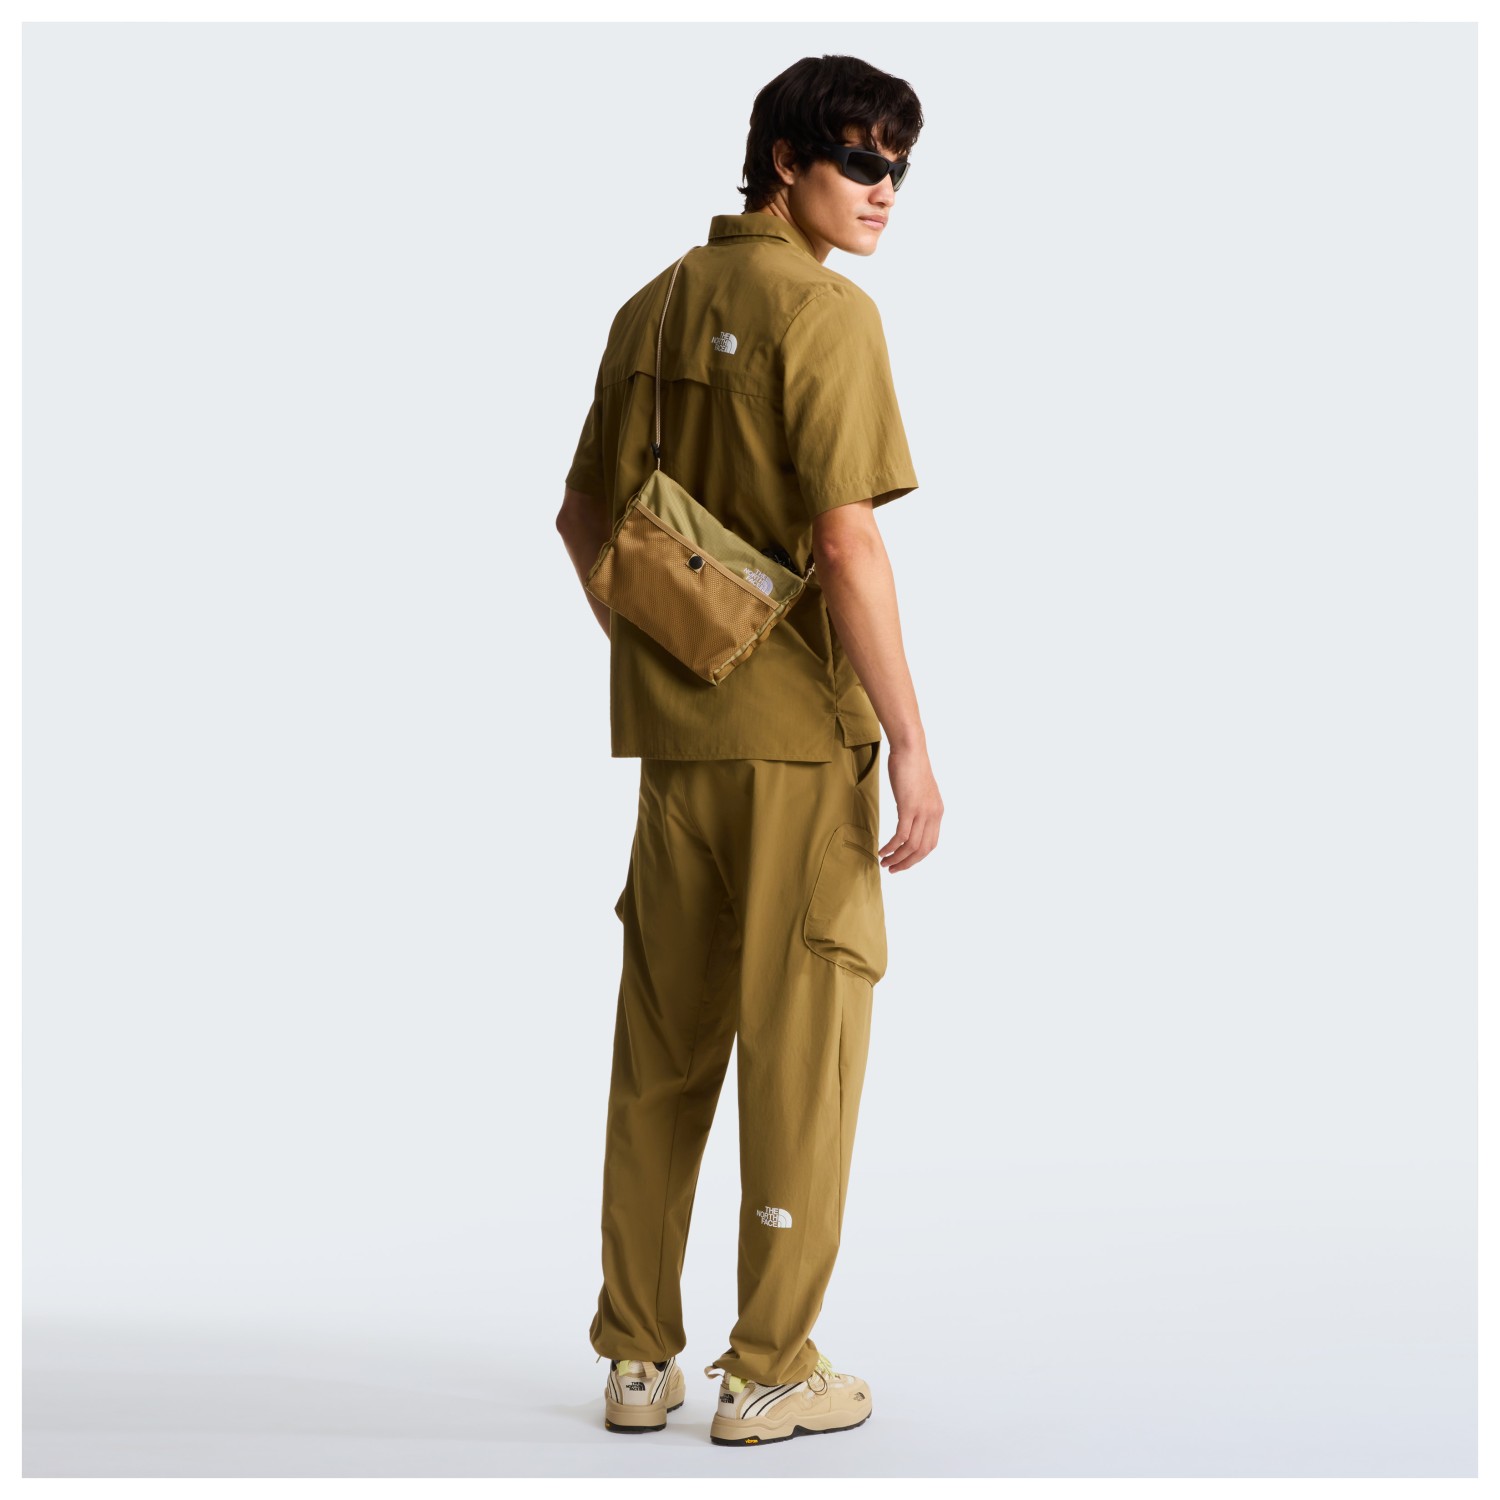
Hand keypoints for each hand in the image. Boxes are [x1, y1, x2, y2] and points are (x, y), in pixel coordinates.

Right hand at [879, 740, 942, 871]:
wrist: (910, 749)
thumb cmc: (910, 765)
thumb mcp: (918, 791)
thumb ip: (916, 807)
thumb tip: (907, 817)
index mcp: (937, 812)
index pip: (930, 844)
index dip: (916, 858)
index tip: (903, 862)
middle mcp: (933, 815)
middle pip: (922, 850)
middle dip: (907, 863)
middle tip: (892, 869)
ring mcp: (922, 812)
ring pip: (911, 846)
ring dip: (897, 858)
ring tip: (884, 862)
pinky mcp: (909, 807)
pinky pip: (901, 836)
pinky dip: (891, 847)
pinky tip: (882, 850)